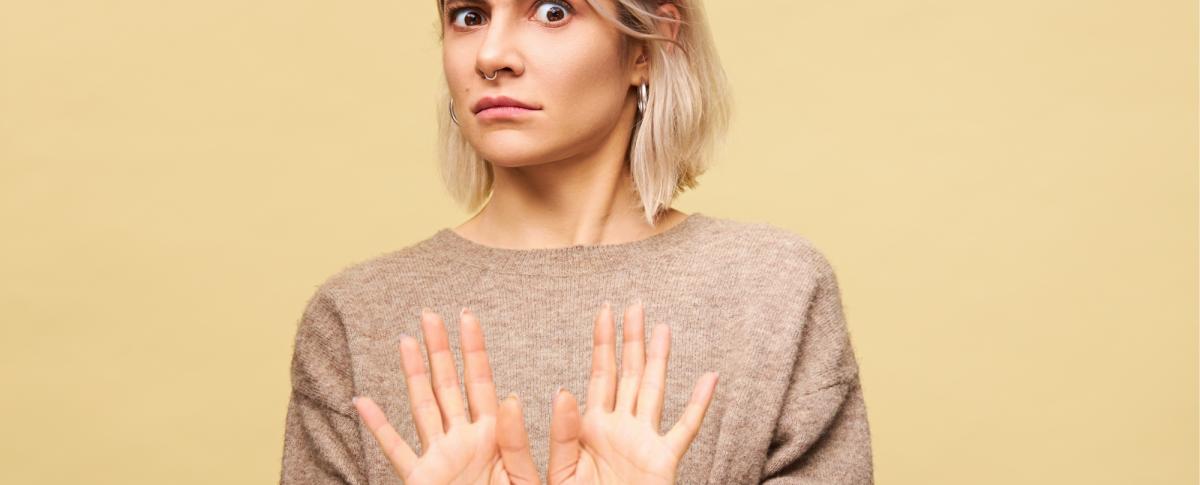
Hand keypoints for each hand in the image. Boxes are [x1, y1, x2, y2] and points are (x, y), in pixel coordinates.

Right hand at [352, 308, 540, 484]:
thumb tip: (514, 398)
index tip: (466, 316)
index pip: (481, 382)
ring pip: (422, 408)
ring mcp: (439, 459)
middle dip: (439, 349)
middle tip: (430, 313)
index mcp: (492, 436)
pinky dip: (379, 427)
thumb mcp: (529, 475)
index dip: (473, 349)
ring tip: (404, 340)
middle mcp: (463, 441)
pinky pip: (397, 451)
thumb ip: (526, 440)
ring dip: (411, 375)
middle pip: (448, 385)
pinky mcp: (422, 480)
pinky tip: (362, 402)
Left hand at [546, 301, 719, 484]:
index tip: (605, 310)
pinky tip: (709, 378)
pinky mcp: (663, 463)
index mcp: (591, 428)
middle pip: (629, 374)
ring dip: (660, 360)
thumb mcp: (555, 472)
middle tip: (635, 304)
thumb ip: (557, 435)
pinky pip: (684, 429)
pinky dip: (698, 404)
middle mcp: (620, 429)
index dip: (603, 342)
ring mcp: (644, 443)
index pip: (600, 374)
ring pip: (655, 391)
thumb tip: (563, 391)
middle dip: (632, 339)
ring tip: (665, 328)